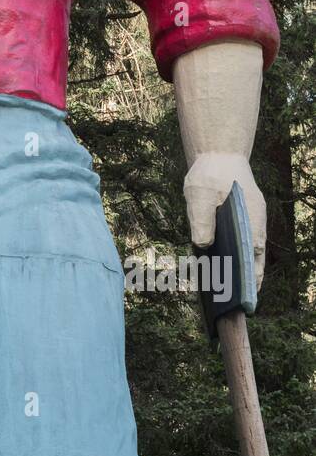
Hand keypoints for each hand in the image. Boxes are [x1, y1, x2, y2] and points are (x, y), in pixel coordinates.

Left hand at [184, 152, 265, 287]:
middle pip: (253, 257)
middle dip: (246, 279)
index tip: (247, 295)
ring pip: (247, 250)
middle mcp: (255, 222)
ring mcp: (250, 221)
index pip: (254, 254)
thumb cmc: (210, 174)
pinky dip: (232, 255)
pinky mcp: (240, 220)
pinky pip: (240, 242)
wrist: (218, 154)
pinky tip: (217, 268)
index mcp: (250, 218)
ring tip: (224, 292)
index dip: (251, 276)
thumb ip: (201, 218)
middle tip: (234, 301)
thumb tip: (203, 245)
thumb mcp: (200, 194)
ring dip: (239, 268)